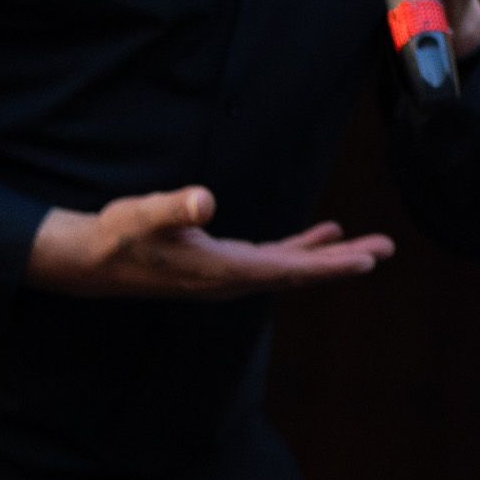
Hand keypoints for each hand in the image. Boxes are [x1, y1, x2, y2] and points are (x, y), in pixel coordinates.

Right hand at [27, 188, 393, 296]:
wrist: (93, 261)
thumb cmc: (118, 236)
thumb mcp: (143, 214)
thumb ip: (173, 207)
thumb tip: (204, 199)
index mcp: (220, 271)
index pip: (286, 270)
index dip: (329, 264)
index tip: (367, 260)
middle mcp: (231, 280)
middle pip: (298, 273)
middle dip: (343, 262)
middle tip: (386, 249)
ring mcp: (228, 275)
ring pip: (290, 268)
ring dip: (328, 257)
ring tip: (367, 246)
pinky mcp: (222, 265)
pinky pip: (273, 260)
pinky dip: (301, 249)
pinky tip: (322, 235)